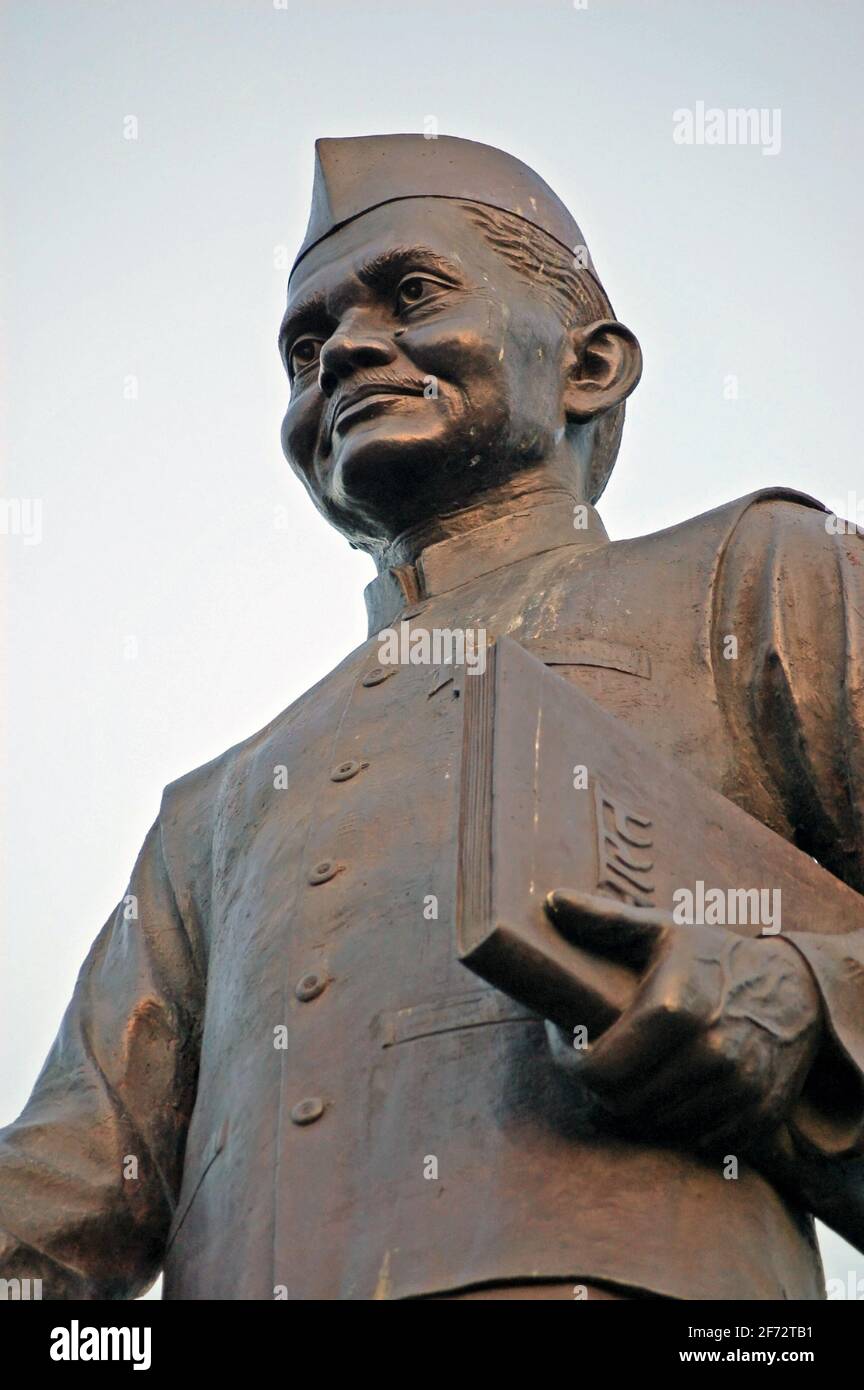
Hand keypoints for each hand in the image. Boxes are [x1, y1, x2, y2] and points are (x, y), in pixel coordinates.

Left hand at [544, 889, 823, 1152]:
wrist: (800, 989)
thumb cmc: (718, 957)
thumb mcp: (663, 931)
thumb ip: (605, 920)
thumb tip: (551, 901)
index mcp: (676, 1009)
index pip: (600, 1072)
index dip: (572, 1063)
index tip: (568, 1043)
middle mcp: (711, 1054)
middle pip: (624, 1104)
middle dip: (601, 1086)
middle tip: (599, 1059)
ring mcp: (738, 1090)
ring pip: (658, 1125)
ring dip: (639, 1105)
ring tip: (635, 1071)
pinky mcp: (759, 1115)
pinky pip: (698, 1139)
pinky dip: (680, 1120)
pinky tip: (673, 1087)